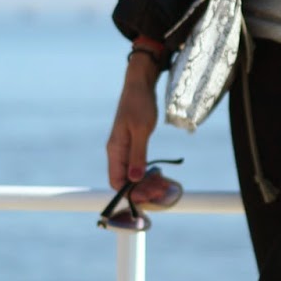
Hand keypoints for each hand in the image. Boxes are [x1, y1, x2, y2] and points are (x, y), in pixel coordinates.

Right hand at [106, 56, 158, 187]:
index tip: (149, 196)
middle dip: (143, 190)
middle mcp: (118, 153)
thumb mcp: (141, 130)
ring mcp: (126, 150)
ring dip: (148, 184)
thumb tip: (134, 178)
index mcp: (115, 150)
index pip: (117, 182)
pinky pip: (139, 167)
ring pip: (134, 176)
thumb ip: (138, 155)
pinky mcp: (134, 146)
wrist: (141, 85)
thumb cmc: (139, 104)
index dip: (131, 193)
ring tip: (165, 186)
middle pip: (126, 182)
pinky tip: (162, 176)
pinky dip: (150, 174)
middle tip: (162, 192)